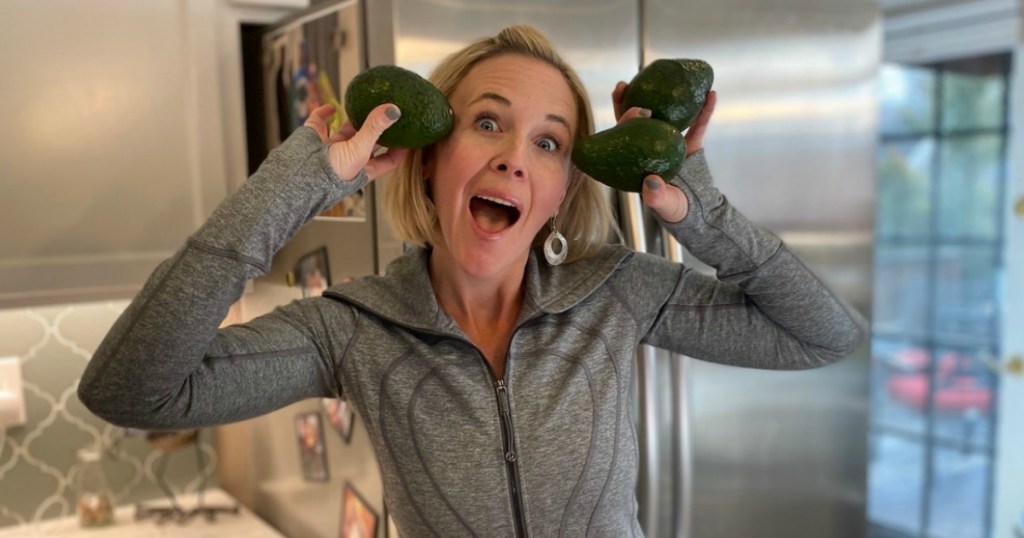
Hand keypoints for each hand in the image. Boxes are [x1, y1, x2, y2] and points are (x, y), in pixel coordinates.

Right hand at [303, 103, 408, 181]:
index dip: (399, 150)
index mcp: (364, 168)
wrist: (297, 177)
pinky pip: (320, 122)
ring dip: (355, 118)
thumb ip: (375, 128)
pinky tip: (333, 106)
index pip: (388, 160)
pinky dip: (325, 112)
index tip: (410, 136)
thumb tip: (394, 110)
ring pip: (346, 131)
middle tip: (390, 112)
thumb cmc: (331, 175)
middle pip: (369, 142)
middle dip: (378, 128)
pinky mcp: (313, 139)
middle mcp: (349, 159)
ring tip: (366, 104)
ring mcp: (331, 149)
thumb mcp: (359, 150)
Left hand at [610, 83, 717, 222]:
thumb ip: (658, 197)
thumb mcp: (665, 205)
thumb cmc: (675, 210)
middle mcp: (649, 147)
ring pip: (665, 115)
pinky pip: (698, 124)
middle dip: (629, 100)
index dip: (624, 119)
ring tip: (664, 74)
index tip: (633, 111)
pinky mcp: (691, 143)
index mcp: (636, 160)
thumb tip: (651, 182)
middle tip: (627, 84)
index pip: (624, 135)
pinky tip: (710, 94)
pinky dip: (704, 110)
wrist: (699, 211)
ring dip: (664, 96)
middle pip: (636, 119)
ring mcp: (670, 142)